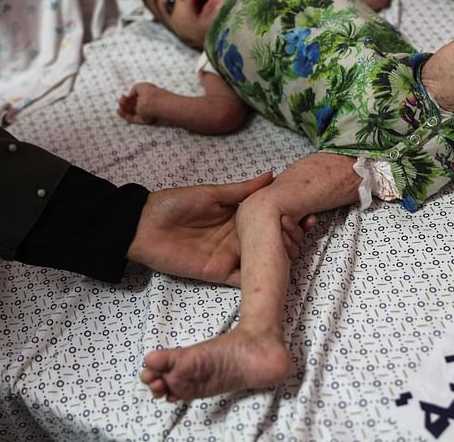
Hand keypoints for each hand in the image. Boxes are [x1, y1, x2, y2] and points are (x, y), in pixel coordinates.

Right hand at [118, 82, 162, 124]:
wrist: (155, 103)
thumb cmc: (150, 93)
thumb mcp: (141, 86)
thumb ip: (134, 90)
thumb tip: (130, 95)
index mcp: (150, 96)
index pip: (139, 97)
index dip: (131, 96)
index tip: (124, 95)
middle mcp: (149, 105)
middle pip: (135, 105)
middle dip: (127, 102)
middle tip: (121, 99)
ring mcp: (146, 113)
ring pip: (133, 112)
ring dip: (125, 108)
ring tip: (120, 103)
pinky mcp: (143, 120)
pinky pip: (133, 119)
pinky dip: (125, 115)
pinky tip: (119, 111)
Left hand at [126, 173, 315, 286]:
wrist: (144, 226)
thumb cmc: (175, 204)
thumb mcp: (212, 193)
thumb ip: (243, 190)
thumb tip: (272, 175)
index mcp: (238, 217)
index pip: (269, 221)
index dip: (288, 219)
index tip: (309, 215)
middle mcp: (238, 237)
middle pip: (270, 242)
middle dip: (290, 238)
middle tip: (306, 231)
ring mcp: (230, 255)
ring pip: (261, 260)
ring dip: (279, 257)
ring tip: (297, 249)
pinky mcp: (219, 272)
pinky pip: (243, 278)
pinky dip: (258, 278)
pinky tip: (275, 272)